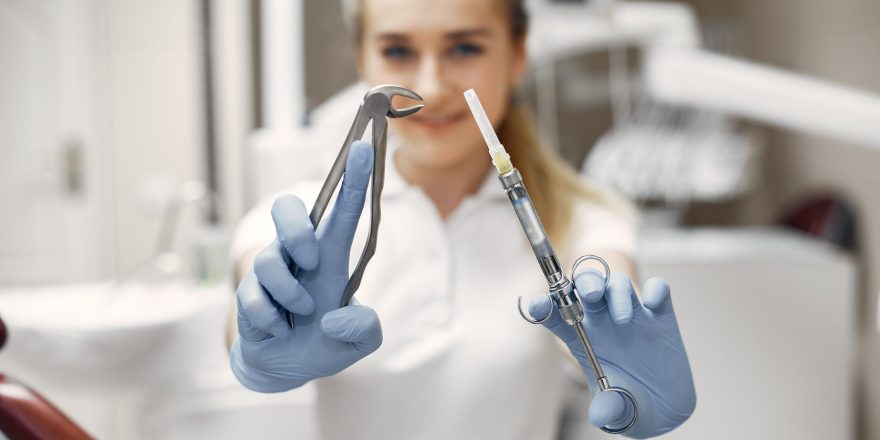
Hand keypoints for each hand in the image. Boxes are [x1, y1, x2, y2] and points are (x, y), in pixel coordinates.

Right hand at [230, 141, 382, 392]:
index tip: (362, 148)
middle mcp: (299, 254)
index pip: (342, 210)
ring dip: (290, 293)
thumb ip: (364, 328)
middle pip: (287, 208)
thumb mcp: (361, 340)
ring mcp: (271, 271)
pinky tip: (280, 331)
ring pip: (269, 261)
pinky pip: (254, 299)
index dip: (353, 179)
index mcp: (332, 256)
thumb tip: (331, 319)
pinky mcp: (248, 293)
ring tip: (300, 314)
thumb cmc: (327, 340)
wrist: (288, 368)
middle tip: (310, 258)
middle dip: (295, 229)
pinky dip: (272, 321)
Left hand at [530, 270, 695, 437]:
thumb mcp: (615, 409)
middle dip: (586, 283)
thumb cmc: (628, 400)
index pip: (555, 314)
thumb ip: (607, 409)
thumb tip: (600, 416)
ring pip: (618, 283)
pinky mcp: (660, 314)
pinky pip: (657, 289)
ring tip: (623, 318)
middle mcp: (602, 319)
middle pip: (586, 286)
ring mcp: (632, 313)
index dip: (544, 306)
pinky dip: (656, 290)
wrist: (663, 407)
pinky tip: (653, 304)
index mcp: (580, 337)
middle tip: (591, 296)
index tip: (539, 306)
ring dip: (618, 291)